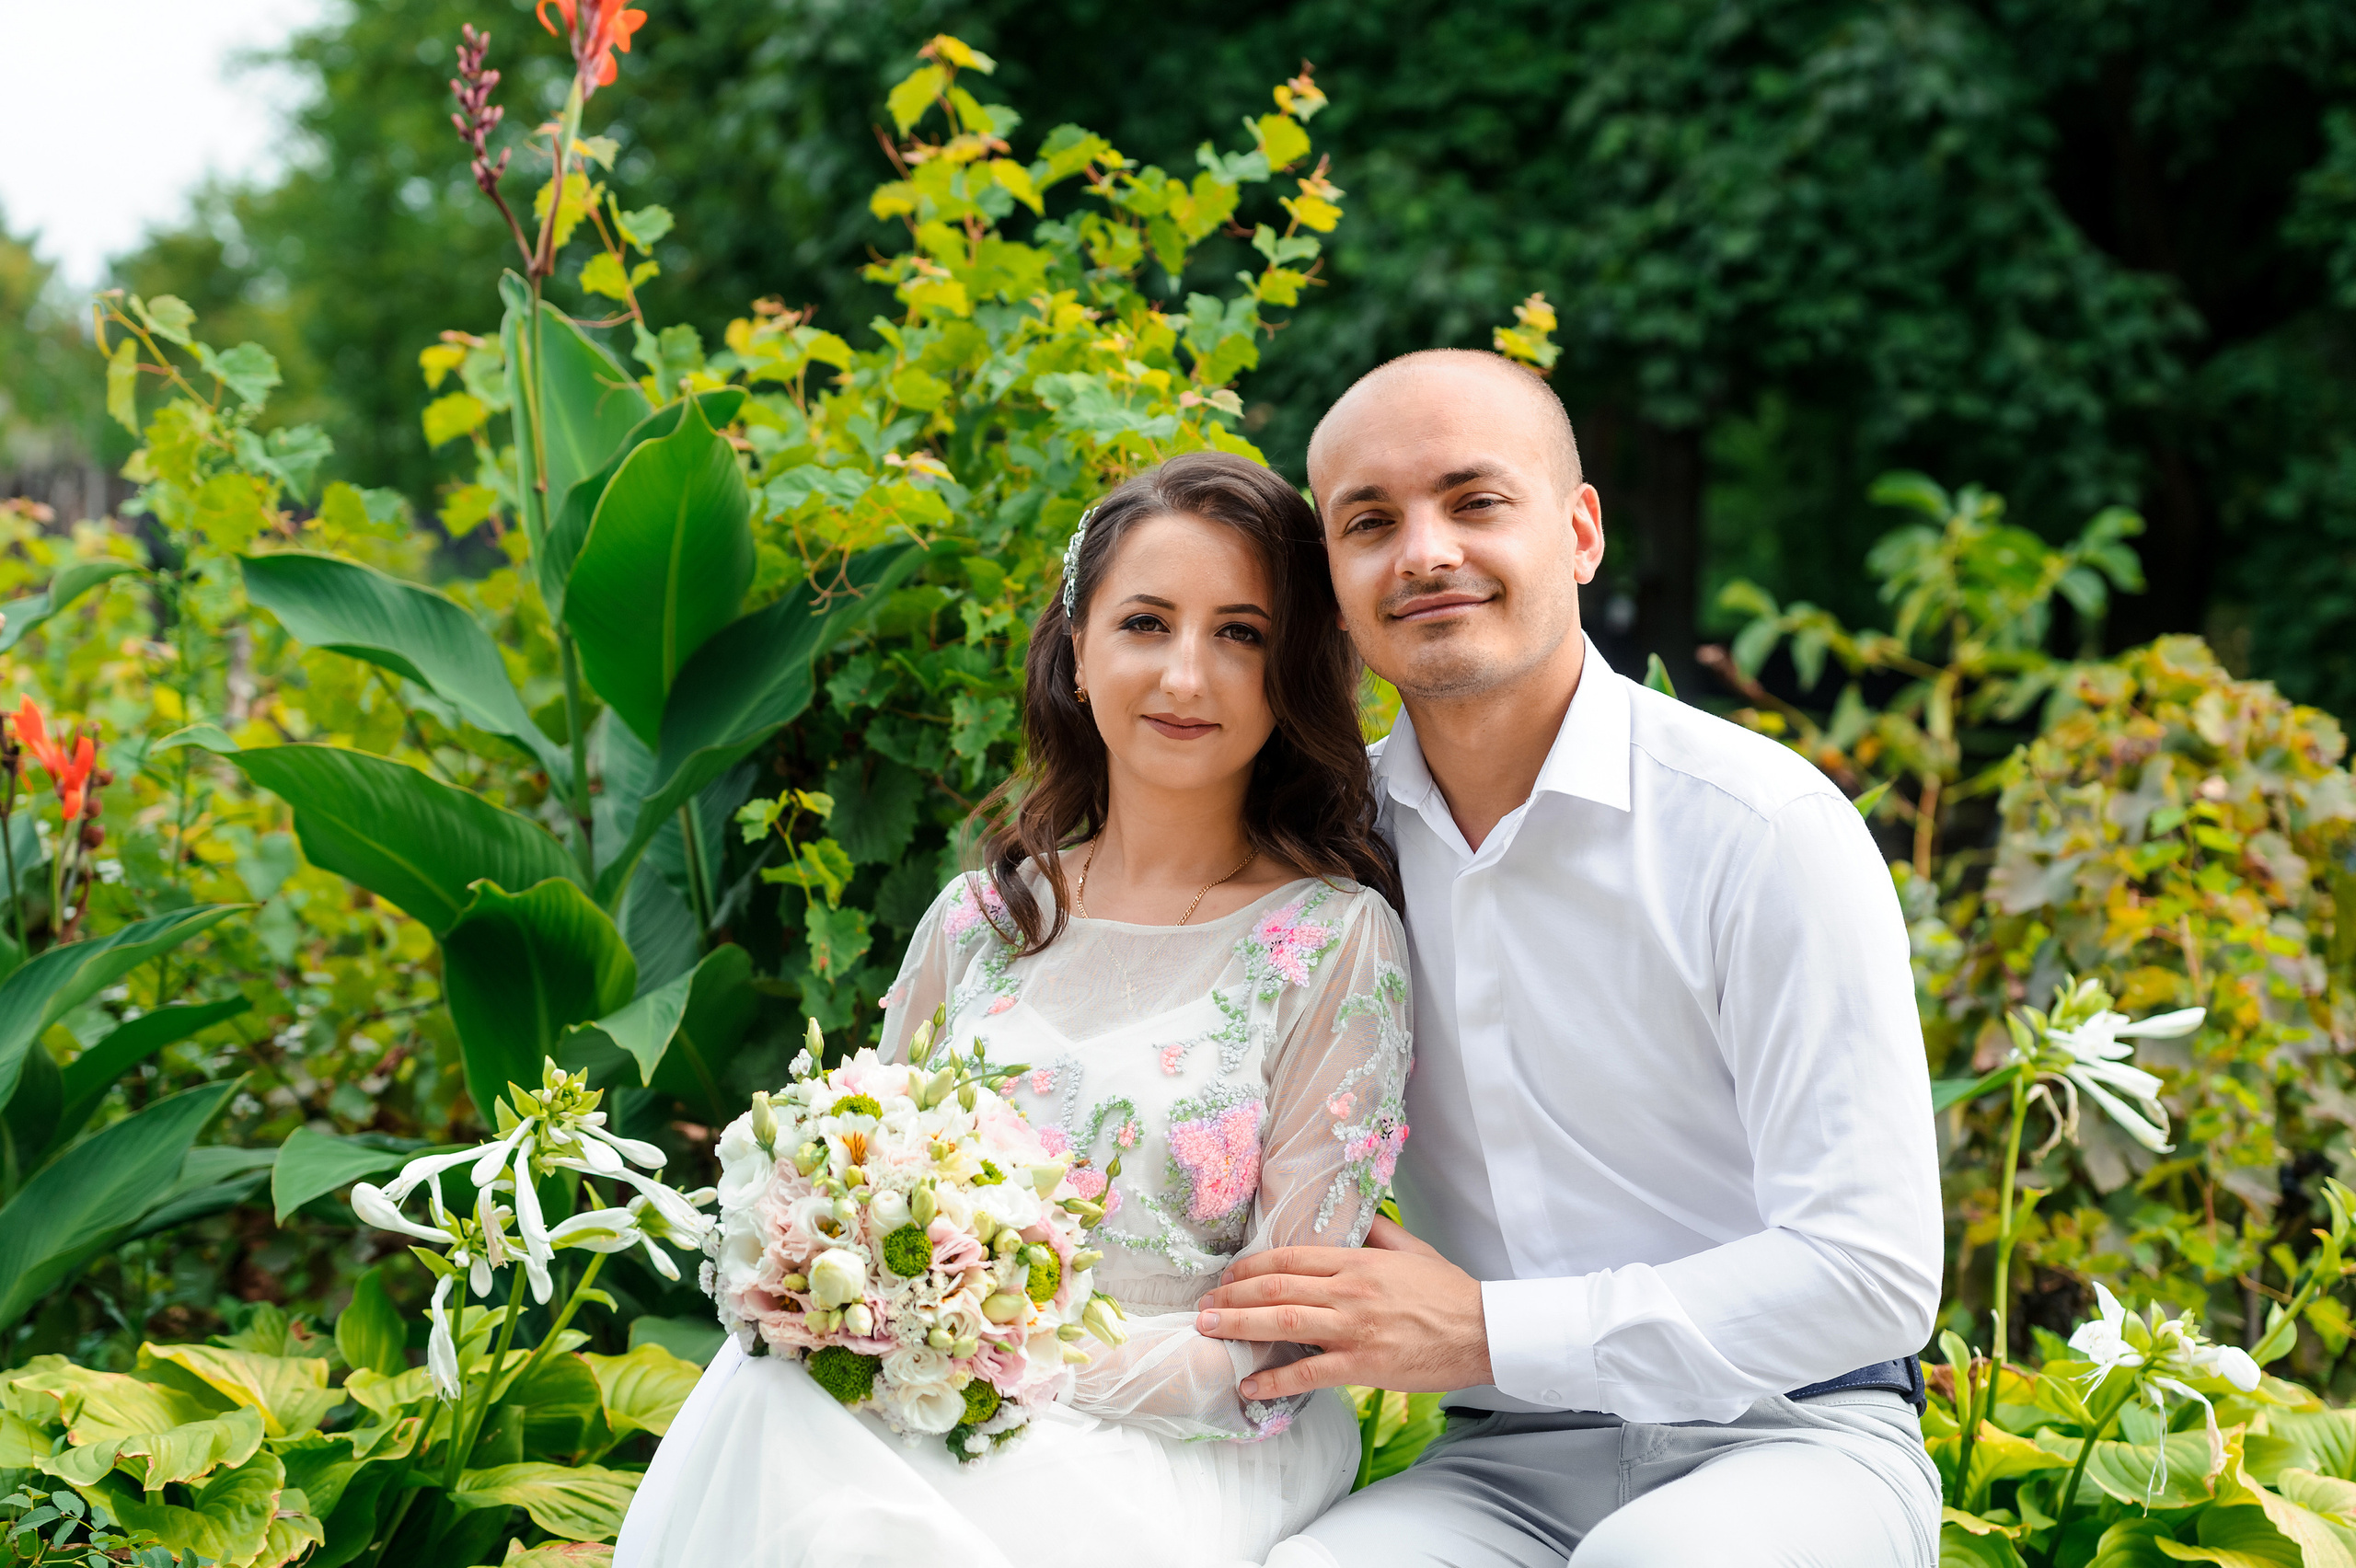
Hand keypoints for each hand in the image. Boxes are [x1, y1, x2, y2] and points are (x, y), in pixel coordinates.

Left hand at [1194, 1223, 1490, 1397]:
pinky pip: (1308, 1374)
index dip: (1251, 1266)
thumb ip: (1377, 1232)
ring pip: (1281, 1323)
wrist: (1483, 1331)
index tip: (1227, 1275)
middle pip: (1275, 1288)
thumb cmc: (1448, 1292)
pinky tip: (1251, 1385)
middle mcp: (1348, 1292)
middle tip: (1202, 1306)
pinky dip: (1275, 1380)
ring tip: (1209, 1332)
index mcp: (1358, 1261)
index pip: (1290, 1258)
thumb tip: (1353, 1217)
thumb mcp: (1412, 1249)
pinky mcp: (1361, 1365)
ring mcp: (1353, 1329)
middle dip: (1231, 1296)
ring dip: (1238, 1327)